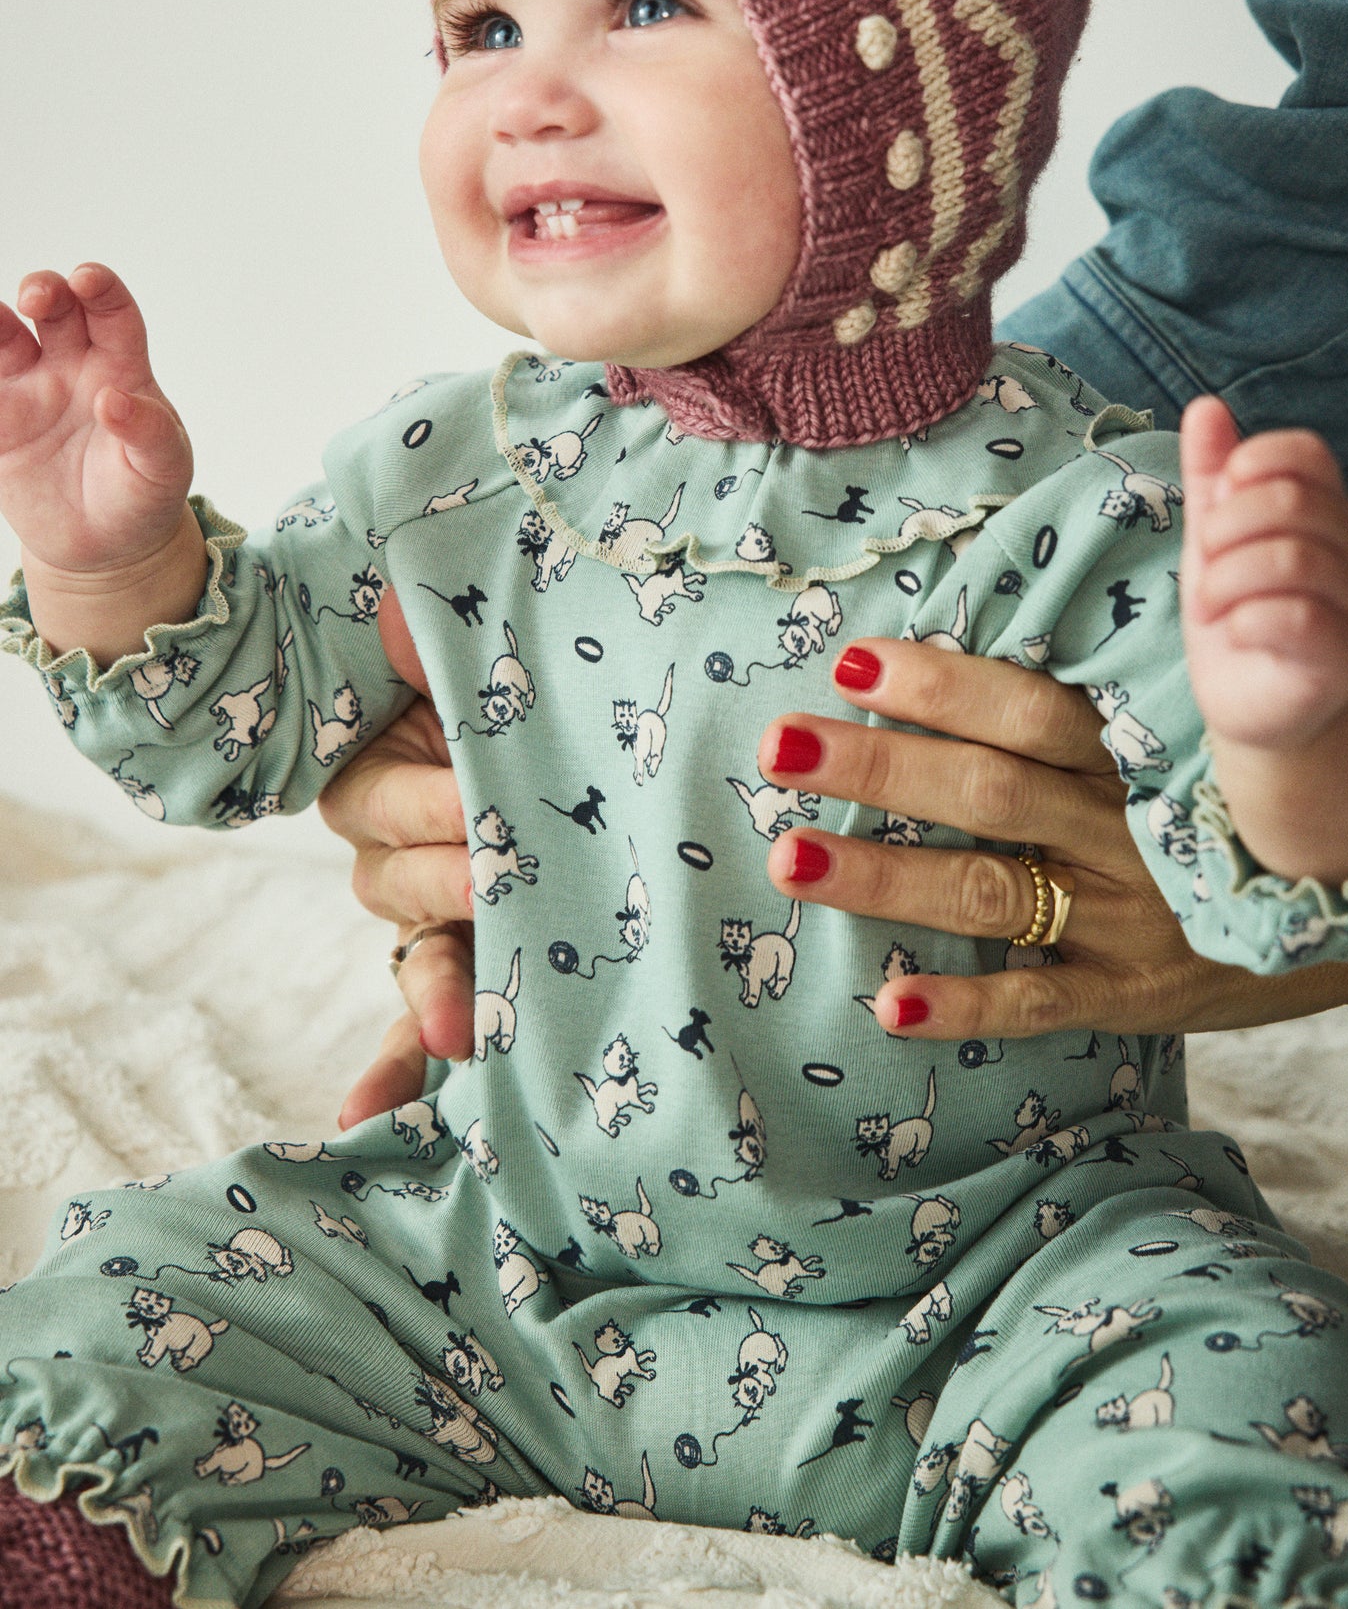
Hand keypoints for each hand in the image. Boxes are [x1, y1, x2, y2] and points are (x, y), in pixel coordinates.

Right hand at [0, 265, 191, 575]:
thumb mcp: (164, 469)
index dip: (101, 289)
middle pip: (56, 310)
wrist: (106, 546)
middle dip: (45, 291)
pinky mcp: (0, 421)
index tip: (88, 278)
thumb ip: (149, 433)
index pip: (113, 314)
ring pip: (5, 339)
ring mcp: (30, 391)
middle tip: (38, 295)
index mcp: (121, 368)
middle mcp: (72, 367)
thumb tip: (114, 400)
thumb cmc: (144, 494)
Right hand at [323, 588, 473, 1126]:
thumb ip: (440, 646)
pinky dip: (400, 1070)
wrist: (586, 722)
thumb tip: (399, 613)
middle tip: (497, 891)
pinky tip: (376, 1120)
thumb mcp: (482, 667)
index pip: (383, 800)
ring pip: (416, 964)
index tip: (479, 806)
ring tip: (455, 1034)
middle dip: (449, 889)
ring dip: (436, 999)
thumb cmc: (525, 690)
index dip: (428, 804)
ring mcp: (431, 918)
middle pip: (397, 886)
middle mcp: (395, 851)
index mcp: (382, 774)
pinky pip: (424, 1025)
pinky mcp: (467, 970)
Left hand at [753, 636, 1347, 1039]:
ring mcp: (1127, 918)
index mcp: (1136, 753)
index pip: (1032, 710)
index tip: (852, 660)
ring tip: (792, 856)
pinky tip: (889, 1002)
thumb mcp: (1189, 728)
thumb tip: (999, 613)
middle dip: (881, 766)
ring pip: (993, 893)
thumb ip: (1099, 688)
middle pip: (990, 792)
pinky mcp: (1132, 997)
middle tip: (781, 743)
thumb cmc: (1235, 801)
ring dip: (887, 875)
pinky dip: (965, 1005)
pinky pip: (1038, 1004)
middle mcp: (1126, 830)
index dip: (944, 684)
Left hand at [1180, 395, 1347, 746]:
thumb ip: (1211, 475)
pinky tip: (1233, 631)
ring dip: (1226, 580)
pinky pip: (1297, 619)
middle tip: (1205, 563)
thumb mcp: (1214, 536)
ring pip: (1292, 559)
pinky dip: (1246, 619)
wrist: (1254, 705)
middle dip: (1225, 528)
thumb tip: (1206, 407)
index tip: (1218, 501)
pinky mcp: (1338, 660)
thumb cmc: (1239, 614)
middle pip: (1293, 502)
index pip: (1307, 453)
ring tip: (1211, 604)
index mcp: (1322, 512)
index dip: (1252, 464)